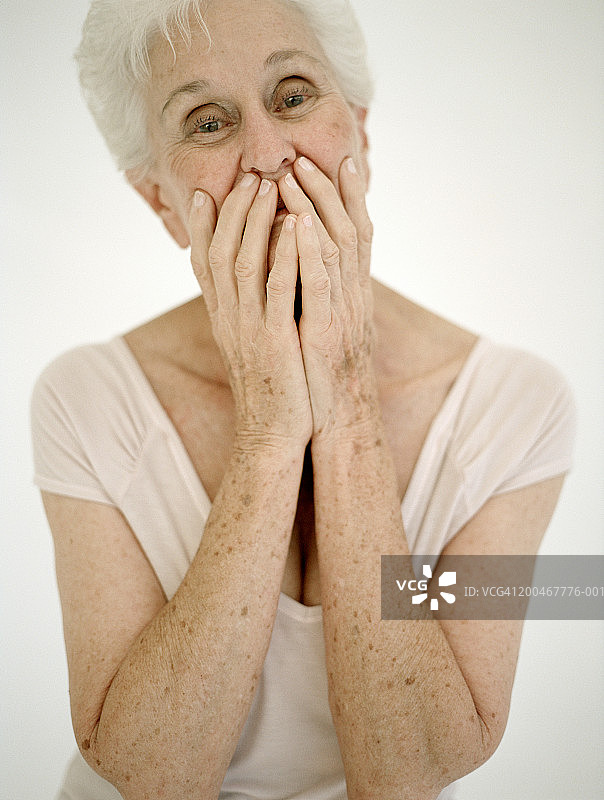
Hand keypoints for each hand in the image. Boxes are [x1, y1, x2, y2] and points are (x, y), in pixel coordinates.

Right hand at [189, 175, 311, 448]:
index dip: (203, 227)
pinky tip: (295, 227)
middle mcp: (229, 319)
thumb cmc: (268, 389)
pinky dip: (285, 255)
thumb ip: (245, 314)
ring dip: (256, 221)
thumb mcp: (249, 347)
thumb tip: (250, 284)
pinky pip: (279, 290)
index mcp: (222, 319)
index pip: (204, 264)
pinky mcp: (276, 341)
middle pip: (221, 252)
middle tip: (248, 176)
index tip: (204, 192)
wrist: (272, 434)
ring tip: (269, 185)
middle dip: (234, 211)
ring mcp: (249, 329)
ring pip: (245, 263)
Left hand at [278, 156, 377, 438]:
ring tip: (295, 173)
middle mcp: (352, 295)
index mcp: (351, 293)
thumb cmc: (329, 374)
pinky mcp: (324, 330)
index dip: (350, 197)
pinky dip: (310, 249)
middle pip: (347, 230)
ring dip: (315, 208)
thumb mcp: (330, 327)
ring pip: (333, 248)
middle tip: (308, 155)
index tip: (340, 160)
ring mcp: (341, 311)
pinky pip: (318, 283)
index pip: (355, 234)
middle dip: (328, 190)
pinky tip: (299, 222)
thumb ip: (327, 294)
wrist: (339, 419)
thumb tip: (316, 267)